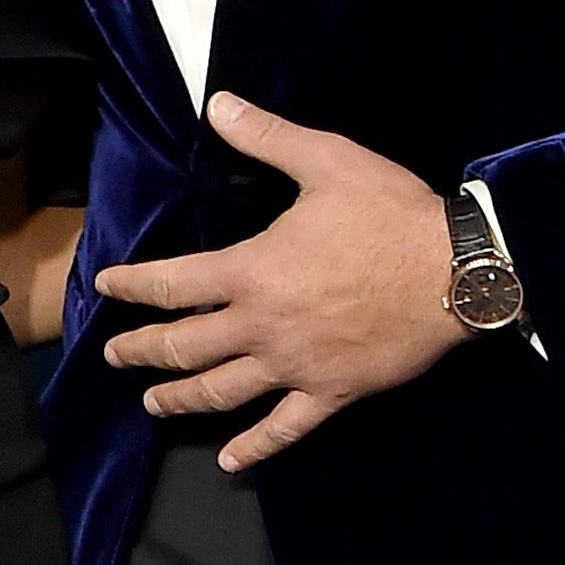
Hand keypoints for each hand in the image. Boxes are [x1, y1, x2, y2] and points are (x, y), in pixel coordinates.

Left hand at [92, 95, 456, 469]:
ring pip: (220, 392)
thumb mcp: (328, 162)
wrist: (457, 273)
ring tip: (152, 404)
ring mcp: (294, 366)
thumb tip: (218, 104)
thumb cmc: (391, 215)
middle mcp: (261, 326)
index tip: (106, 287)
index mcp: (252, 271)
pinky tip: (231, 461)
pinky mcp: (331, 393)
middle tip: (115, 355)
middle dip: (140, 351)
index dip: (132, 285)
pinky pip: (285, 428)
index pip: (172, 283)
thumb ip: (268, 137)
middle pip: (182, 348)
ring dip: (179, 400)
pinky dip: (255, 447)